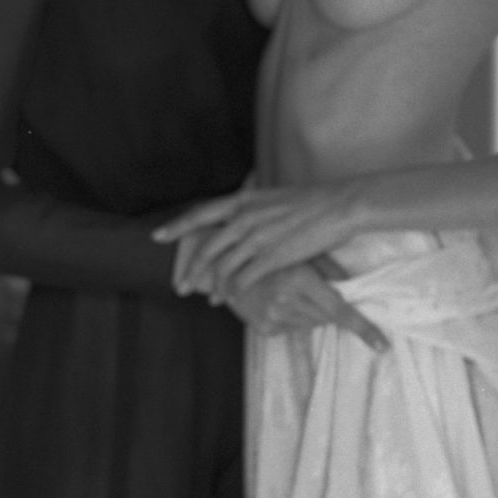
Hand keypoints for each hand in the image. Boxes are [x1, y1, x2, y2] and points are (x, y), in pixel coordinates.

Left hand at [155, 183, 362, 302]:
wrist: (341, 206)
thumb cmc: (313, 202)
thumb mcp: (273, 198)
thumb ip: (253, 208)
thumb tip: (241, 214)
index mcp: (243, 201)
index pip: (200, 213)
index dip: (177, 226)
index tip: (157, 236)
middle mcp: (244, 218)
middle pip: (207, 248)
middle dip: (191, 270)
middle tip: (180, 286)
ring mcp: (257, 238)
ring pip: (224, 267)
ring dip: (214, 287)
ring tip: (210, 300)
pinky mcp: (273, 257)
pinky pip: (244, 279)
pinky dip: (235, 292)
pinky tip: (234, 300)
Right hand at [227, 257, 387, 350]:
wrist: (225, 266)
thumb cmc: (271, 252)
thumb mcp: (304, 252)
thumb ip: (333, 271)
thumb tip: (359, 287)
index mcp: (298, 279)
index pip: (339, 310)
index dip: (363, 328)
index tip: (383, 346)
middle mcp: (285, 301)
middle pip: (327, 317)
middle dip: (328, 305)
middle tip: (314, 288)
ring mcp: (273, 317)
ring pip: (312, 324)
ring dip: (311, 311)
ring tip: (292, 292)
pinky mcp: (264, 329)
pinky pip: (294, 329)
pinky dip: (295, 317)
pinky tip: (280, 302)